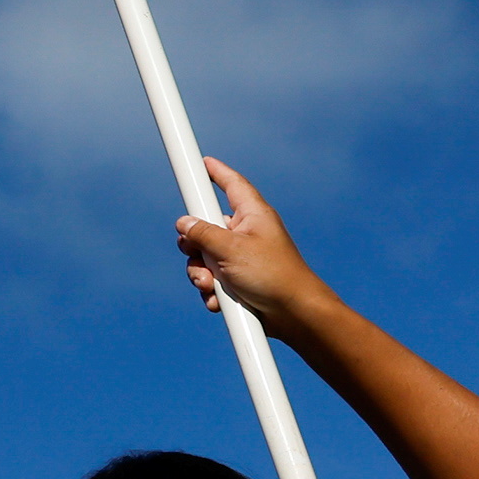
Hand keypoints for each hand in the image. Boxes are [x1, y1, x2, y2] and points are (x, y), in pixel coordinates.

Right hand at [173, 160, 336, 333]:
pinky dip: (211, 290)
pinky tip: (218, 300)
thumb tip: (183, 223)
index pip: (232, 185)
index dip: (216, 172)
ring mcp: (242, 258)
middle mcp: (246, 233)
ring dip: (201, 273)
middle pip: (206, 227)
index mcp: (252, 215)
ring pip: (204, 257)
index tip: (202, 162)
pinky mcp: (239, 281)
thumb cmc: (273, 275)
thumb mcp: (231, 249)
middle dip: (194, 245)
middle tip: (196, 253)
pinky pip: (212, 280)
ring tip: (211, 285)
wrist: (295, 315)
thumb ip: (203, 233)